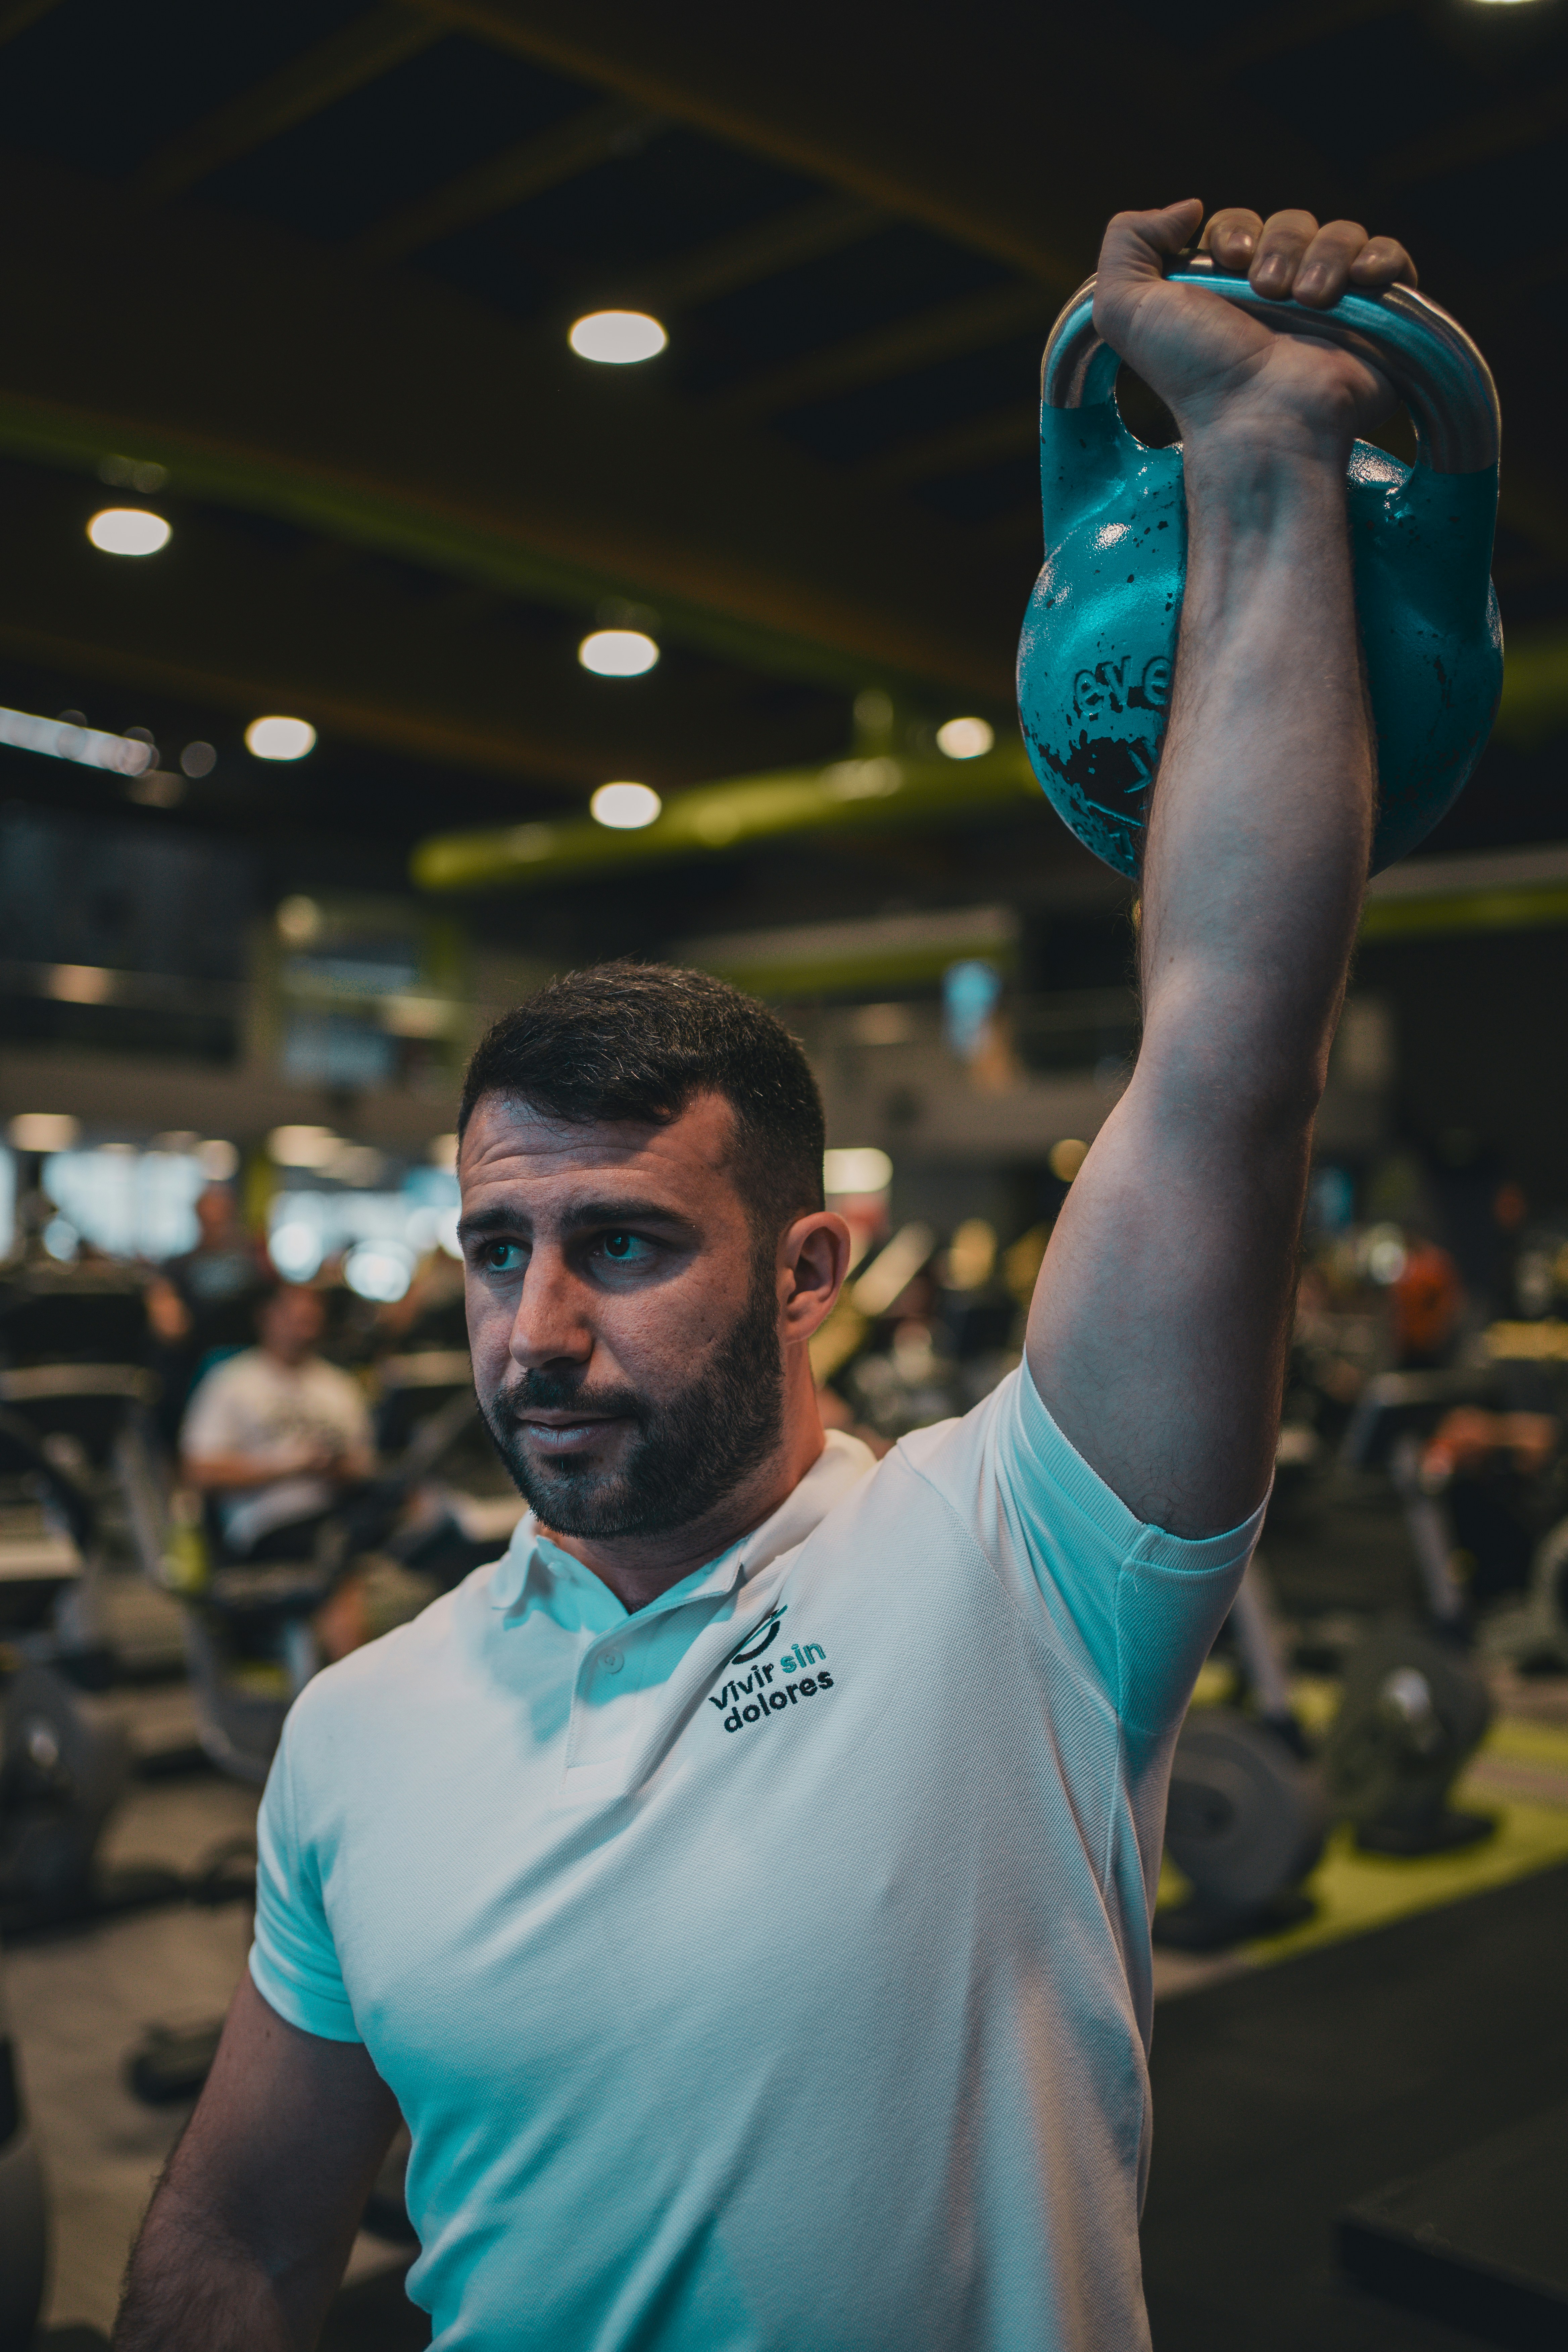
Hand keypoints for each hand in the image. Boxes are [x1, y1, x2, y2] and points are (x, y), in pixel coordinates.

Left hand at [1092, 200, 1417, 455]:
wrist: (1258, 420)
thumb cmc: (1194, 373)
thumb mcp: (1124, 307)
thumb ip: (1128, 242)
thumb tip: (1187, 208)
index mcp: (1225, 292)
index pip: (1240, 226)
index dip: (1234, 231)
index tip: (1230, 260)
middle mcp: (1278, 297)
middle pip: (1292, 223)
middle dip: (1279, 245)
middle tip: (1267, 293)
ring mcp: (1331, 308)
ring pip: (1340, 235)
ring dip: (1323, 257)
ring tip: (1309, 302)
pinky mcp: (1377, 320)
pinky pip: (1392, 258)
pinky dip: (1380, 257)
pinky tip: (1360, 282)